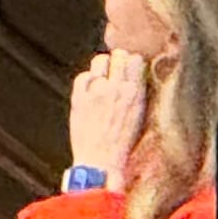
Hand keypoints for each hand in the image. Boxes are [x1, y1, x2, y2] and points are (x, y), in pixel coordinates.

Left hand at [65, 50, 148, 180]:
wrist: (100, 163)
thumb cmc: (122, 145)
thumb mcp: (138, 117)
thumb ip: (135, 94)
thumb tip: (132, 76)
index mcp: (135, 94)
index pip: (136, 59)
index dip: (132, 63)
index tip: (130, 70)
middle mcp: (116, 88)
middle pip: (119, 55)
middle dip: (118, 61)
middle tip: (115, 72)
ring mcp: (96, 92)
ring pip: (99, 60)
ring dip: (102, 67)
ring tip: (102, 78)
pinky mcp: (79, 98)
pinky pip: (82, 76)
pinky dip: (86, 81)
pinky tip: (89, 91)